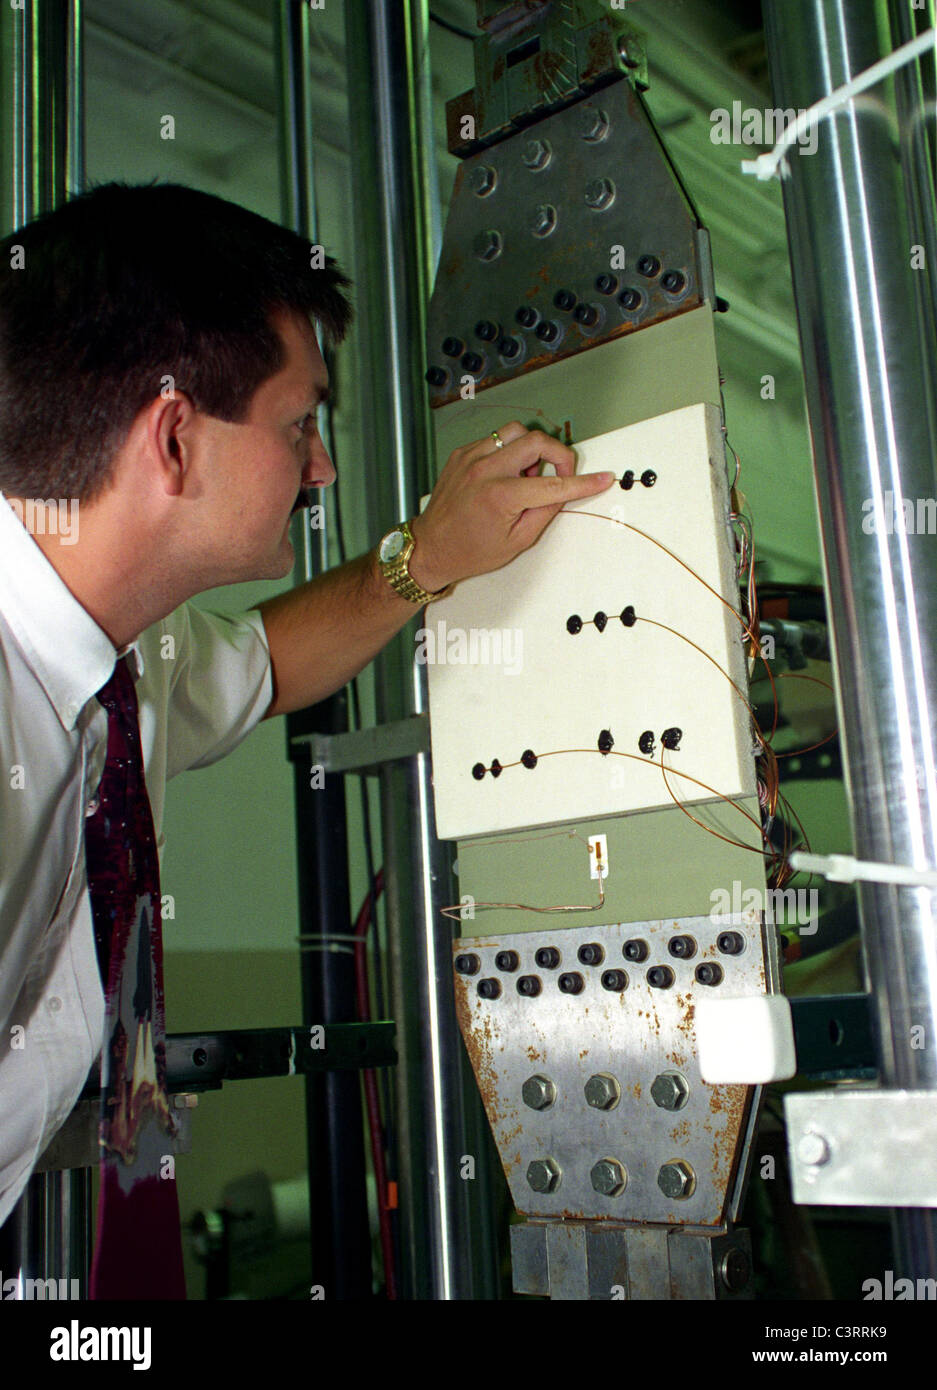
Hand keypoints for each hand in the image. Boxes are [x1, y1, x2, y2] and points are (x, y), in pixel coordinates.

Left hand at [407, 422, 614, 591]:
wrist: (431, 547)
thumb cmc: (471, 551)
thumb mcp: (517, 541)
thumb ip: (545, 511)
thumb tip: (565, 490)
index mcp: (500, 496)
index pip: (554, 483)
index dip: (583, 482)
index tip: (602, 478)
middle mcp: (485, 470)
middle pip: (537, 440)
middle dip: (558, 455)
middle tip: (560, 474)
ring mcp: (470, 458)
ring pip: (515, 431)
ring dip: (531, 448)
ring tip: (526, 476)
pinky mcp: (462, 453)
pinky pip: (495, 440)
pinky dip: (508, 452)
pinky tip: (505, 475)